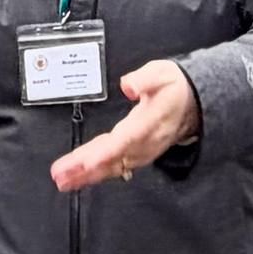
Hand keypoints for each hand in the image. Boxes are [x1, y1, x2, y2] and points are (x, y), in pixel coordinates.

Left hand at [48, 59, 201, 191]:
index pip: (127, 139)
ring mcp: (140, 151)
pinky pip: (114, 166)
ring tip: (63, 180)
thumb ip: (145, 78)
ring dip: (86, 175)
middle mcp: (145, 142)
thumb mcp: (162, 73)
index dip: (107, 152)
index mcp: (151, 121)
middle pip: (113, 158)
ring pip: (111, 166)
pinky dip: (95, 173)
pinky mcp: (135, 154)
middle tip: (61, 176)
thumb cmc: (173, 88)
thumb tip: (127, 85)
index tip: (88, 162)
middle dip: (86, 168)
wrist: (191, 105)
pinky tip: (78, 177)